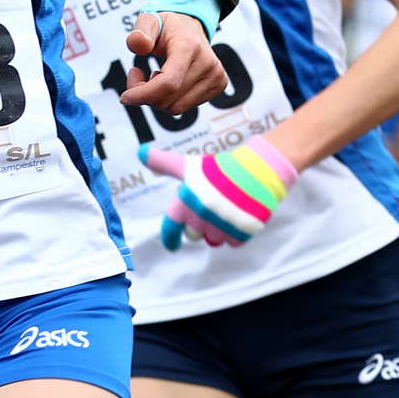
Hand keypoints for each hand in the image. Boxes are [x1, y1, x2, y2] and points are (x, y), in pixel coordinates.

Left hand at [118, 10, 227, 113]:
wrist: (191, 26)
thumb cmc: (166, 27)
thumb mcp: (148, 21)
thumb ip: (140, 32)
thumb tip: (138, 44)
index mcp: (189, 47)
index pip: (168, 83)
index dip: (144, 94)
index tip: (125, 96)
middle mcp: (208, 63)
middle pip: (169, 99)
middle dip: (145, 95)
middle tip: (137, 75)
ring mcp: (216, 76)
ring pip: (176, 108)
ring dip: (157, 98)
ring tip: (154, 76)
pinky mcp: (219, 86)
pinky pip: (185, 107)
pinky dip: (169, 100)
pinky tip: (168, 81)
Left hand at [143, 135, 297, 251]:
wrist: (258, 169)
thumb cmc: (220, 168)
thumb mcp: (189, 165)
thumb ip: (164, 162)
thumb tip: (140, 152)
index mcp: (186, 202)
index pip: (170, 228)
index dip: (169, 239)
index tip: (172, 245)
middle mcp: (201, 217)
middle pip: (194, 234)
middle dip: (200, 225)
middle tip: (211, 208)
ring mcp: (222, 226)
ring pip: (214, 240)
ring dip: (218, 230)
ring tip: (226, 212)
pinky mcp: (242, 232)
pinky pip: (234, 242)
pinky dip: (236, 233)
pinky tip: (240, 217)